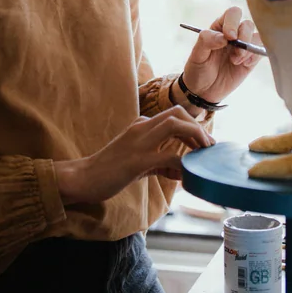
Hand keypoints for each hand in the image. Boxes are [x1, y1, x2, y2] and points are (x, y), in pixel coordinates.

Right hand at [54, 107, 213, 205]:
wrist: (82, 178)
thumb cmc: (107, 171)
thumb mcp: (136, 161)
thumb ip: (157, 161)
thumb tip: (178, 170)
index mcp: (140, 125)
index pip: (173, 115)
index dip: (192, 126)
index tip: (202, 144)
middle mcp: (141, 128)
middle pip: (178, 113)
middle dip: (198, 128)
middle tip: (208, 147)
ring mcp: (139, 142)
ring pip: (176, 125)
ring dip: (196, 137)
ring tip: (203, 155)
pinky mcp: (138, 160)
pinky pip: (170, 157)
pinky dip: (183, 166)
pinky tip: (184, 179)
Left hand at [182, 6, 262, 104]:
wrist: (203, 91)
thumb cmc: (197, 69)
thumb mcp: (197, 54)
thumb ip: (207, 40)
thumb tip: (224, 37)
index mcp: (219, 27)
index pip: (232, 14)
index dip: (233, 23)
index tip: (228, 37)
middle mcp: (234, 34)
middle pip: (248, 24)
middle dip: (244, 37)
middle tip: (235, 53)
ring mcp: (243, 47)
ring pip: (257, 37)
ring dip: (249, 49)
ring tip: (236, 61)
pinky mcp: (251, 59)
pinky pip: (260, 51)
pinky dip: (255, 56)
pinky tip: (244, 65)